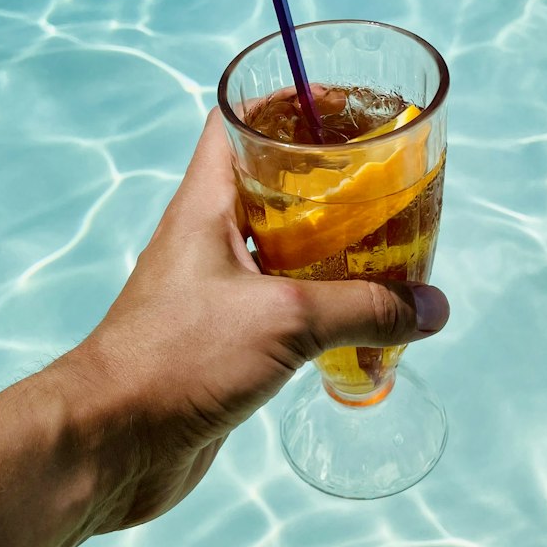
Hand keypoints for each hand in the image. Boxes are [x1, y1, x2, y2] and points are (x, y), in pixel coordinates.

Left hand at [65, 109, 449, 532]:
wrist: (112, 444)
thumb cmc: (180, 356)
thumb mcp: (285, 321)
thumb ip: (364, 308)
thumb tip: (433, 309)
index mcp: (207, 206)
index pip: (236, 123)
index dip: (285, 103)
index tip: (342, 106)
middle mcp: (208, 239)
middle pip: (270, 185)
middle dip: (326, 179)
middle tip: (384, 181)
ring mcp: (214, 291)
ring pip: (280, 250)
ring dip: (328, 246)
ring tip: (387, 245)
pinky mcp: (223, 341)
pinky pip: (281, 306)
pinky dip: (320, 305)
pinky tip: (361, 318)